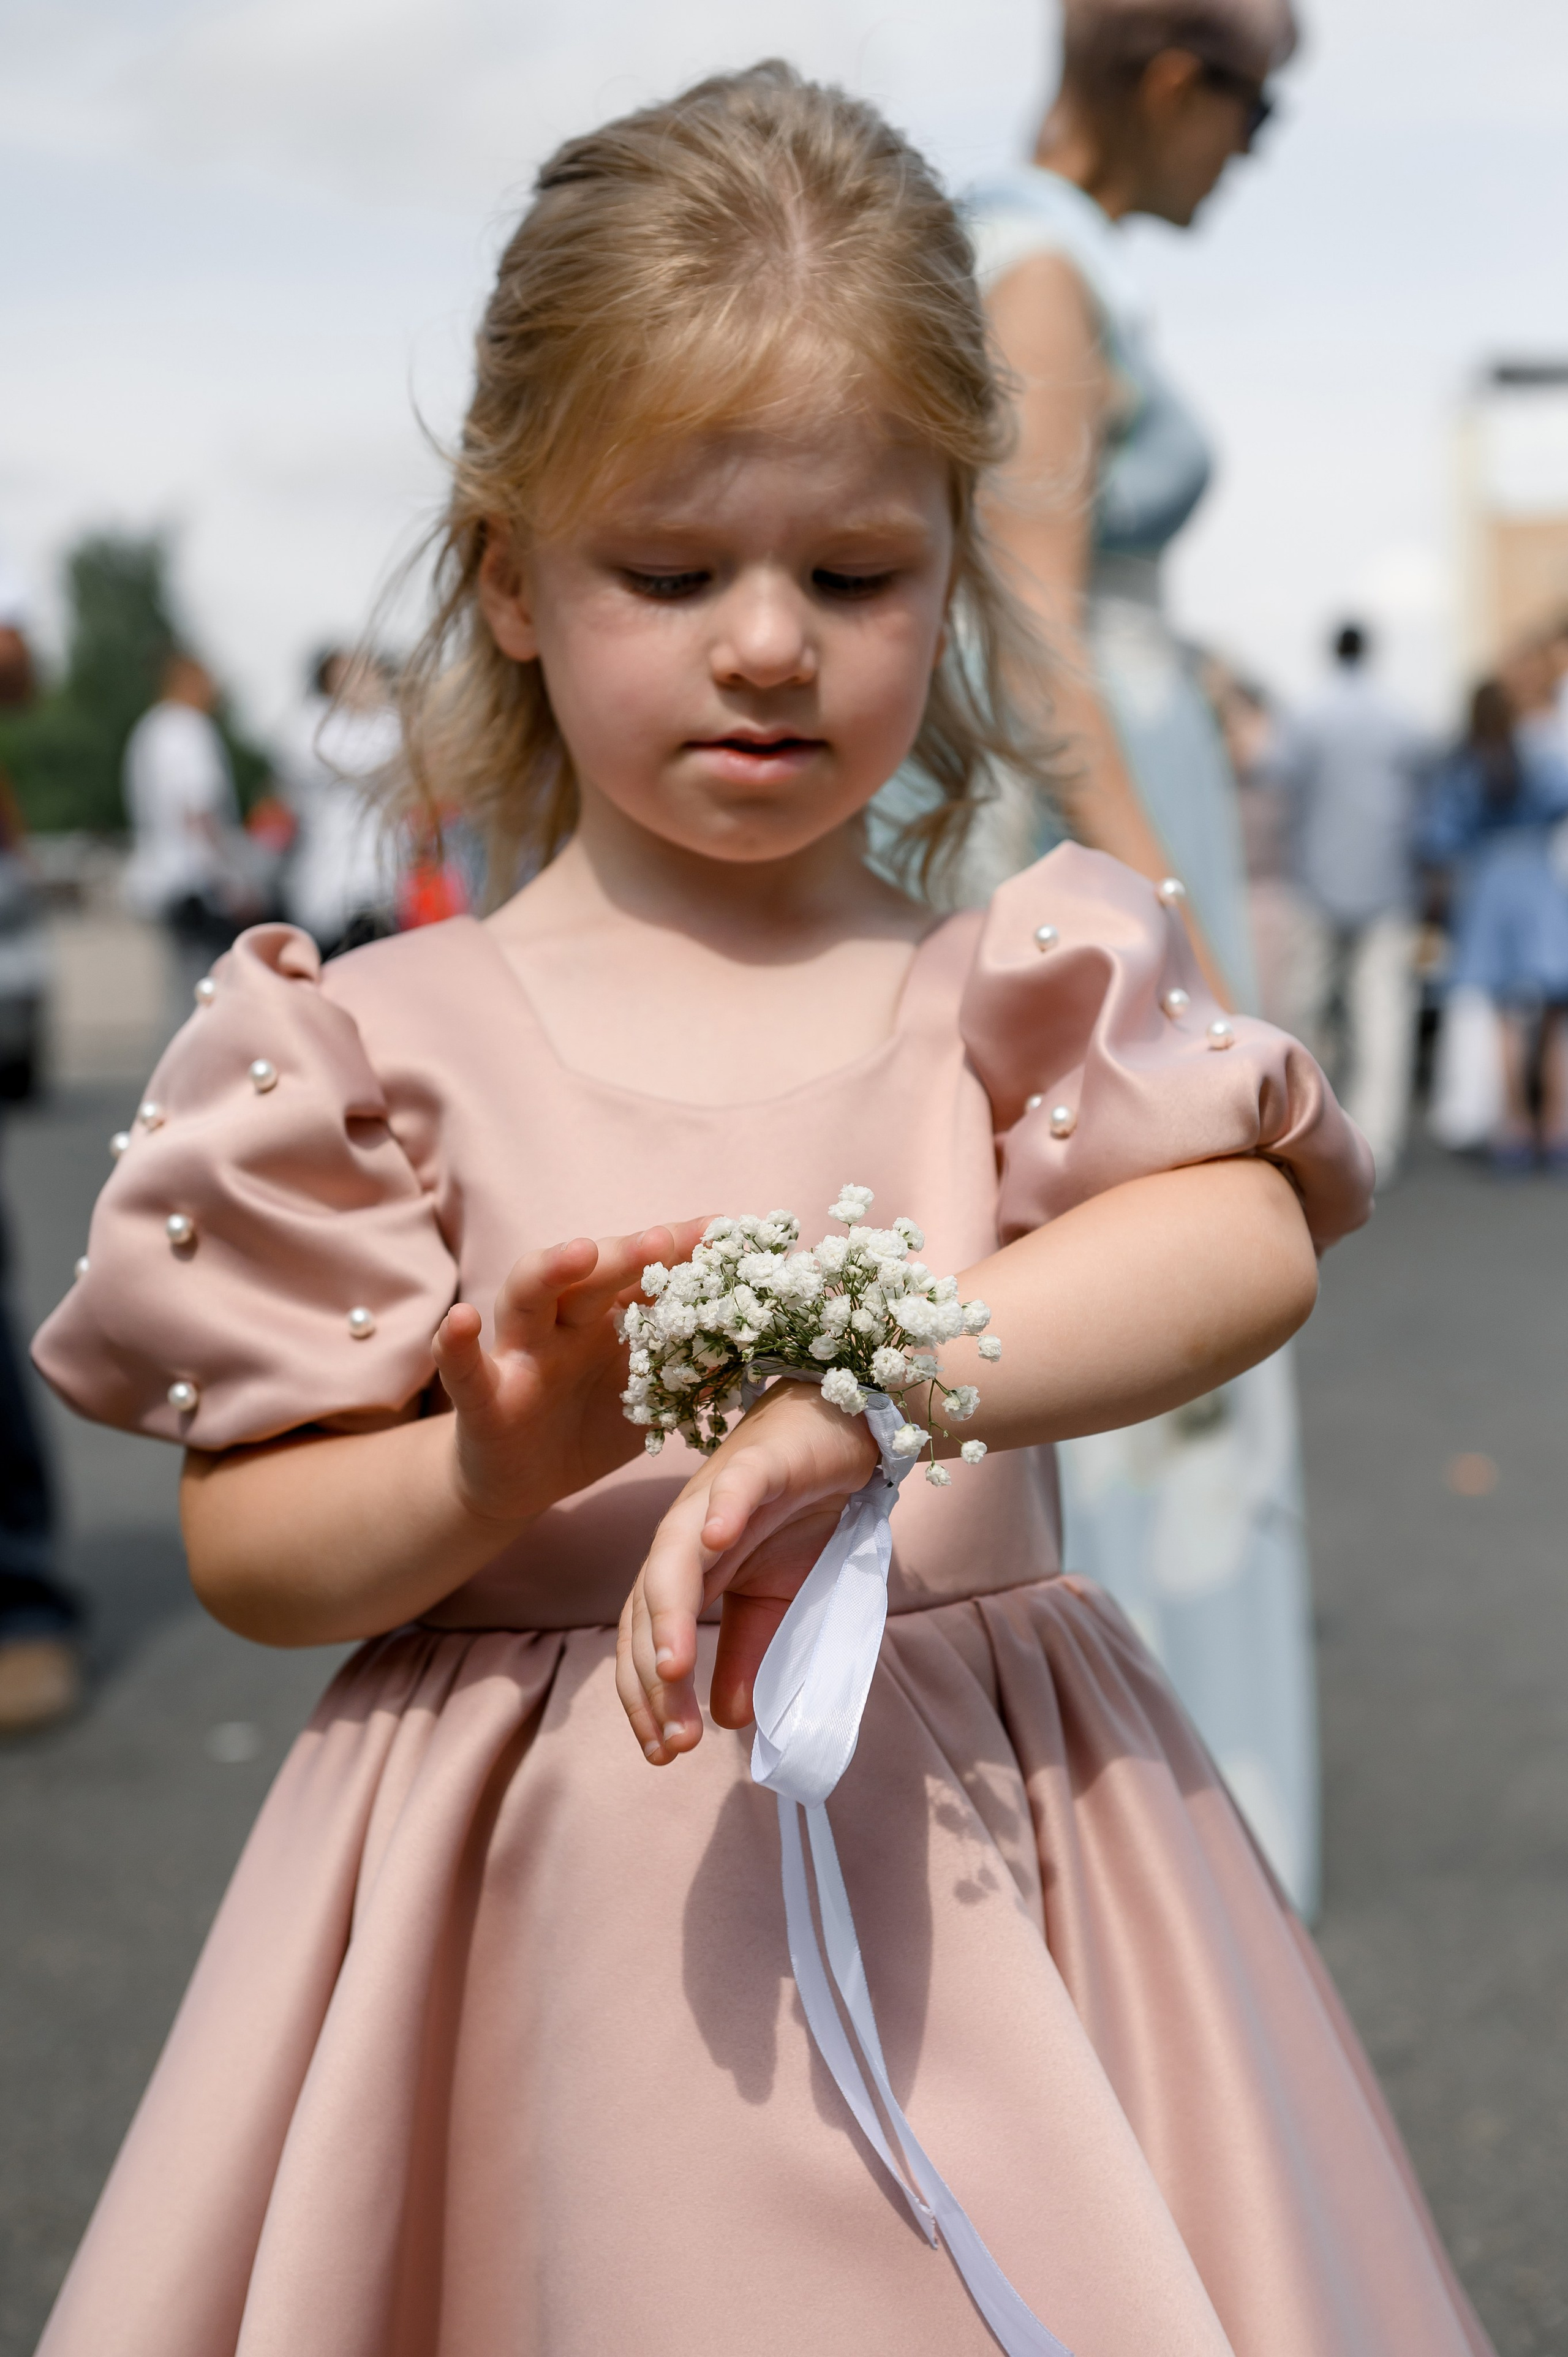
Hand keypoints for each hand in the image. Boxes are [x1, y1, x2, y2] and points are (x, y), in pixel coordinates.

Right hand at [432, 1218, 708, 1524]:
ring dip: (551, 1269)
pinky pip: (463, 1367)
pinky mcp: (483, 1396)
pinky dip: (456, 1343)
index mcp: (607, 1315)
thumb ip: (695, 1370)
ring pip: (528, 1296)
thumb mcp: (652, 1397)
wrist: (525, 1480)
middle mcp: (562, 1320)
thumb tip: (763, 1345)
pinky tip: (460, 1320)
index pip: (645, 1270)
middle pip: (592, 1273)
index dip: (682, 1249)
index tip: (726, 1230)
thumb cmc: (591, 1422)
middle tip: (665, 1239)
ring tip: (579, 1252)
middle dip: (628, 1252)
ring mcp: (519, 1351)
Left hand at [616, 1381, 877, 1765]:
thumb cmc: (798, 1515)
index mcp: (684, 1574)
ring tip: (673, 1669)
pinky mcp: (756, 1463)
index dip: (649, 1697)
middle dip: (654, 1677)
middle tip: (672, 1740)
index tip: (664, 1753)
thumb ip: (748, 1653)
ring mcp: (714, 1497)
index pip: (647, 1640)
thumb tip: (729, 1722)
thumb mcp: (777, 1600)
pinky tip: (715, 1541)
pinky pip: (732, 1488)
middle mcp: (684, 1537)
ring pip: (673, 1556)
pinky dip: (720, 1511)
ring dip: (668, 1612)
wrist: (836, 1437)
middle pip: (648, 1608)